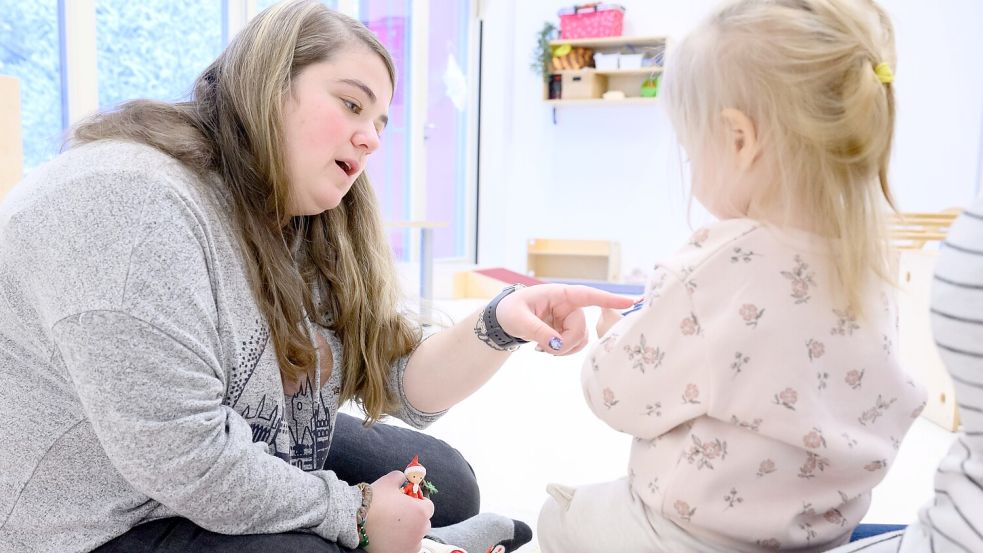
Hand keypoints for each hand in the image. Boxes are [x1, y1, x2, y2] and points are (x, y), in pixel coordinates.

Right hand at [364, 471, 433, 552]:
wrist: (354, 520)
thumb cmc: (373, 500)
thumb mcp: (388, 481)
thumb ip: (400, 477)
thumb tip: (403, 478)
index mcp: (421, 511)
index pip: (428, 506)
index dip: (418, 503)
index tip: (407, 503)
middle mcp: (420, 529)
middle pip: (424, 522)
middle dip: (415, 518)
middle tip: (399, 515)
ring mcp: (412, 544)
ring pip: (417, 537)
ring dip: (410, 532)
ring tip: (393, 527)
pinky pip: (409, 548)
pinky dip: (403, 544)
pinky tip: (390, 537)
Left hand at [496, 284, 633, 354]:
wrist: (505, 319)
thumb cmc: (511, 311)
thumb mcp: (520, 319)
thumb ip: (538, 331)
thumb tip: (556, 344)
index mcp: (558, 294)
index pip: (587, 295)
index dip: (609, 299)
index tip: (631, 302)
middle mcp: (568, 305)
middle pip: (581, 327)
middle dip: (565, 343)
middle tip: (545, 350)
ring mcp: (570, 318)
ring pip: (580, 339)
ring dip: (564, 348)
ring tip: (542, 348)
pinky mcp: (569, 330)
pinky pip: (576, 344)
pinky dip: (563, 351)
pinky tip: (548, 349)